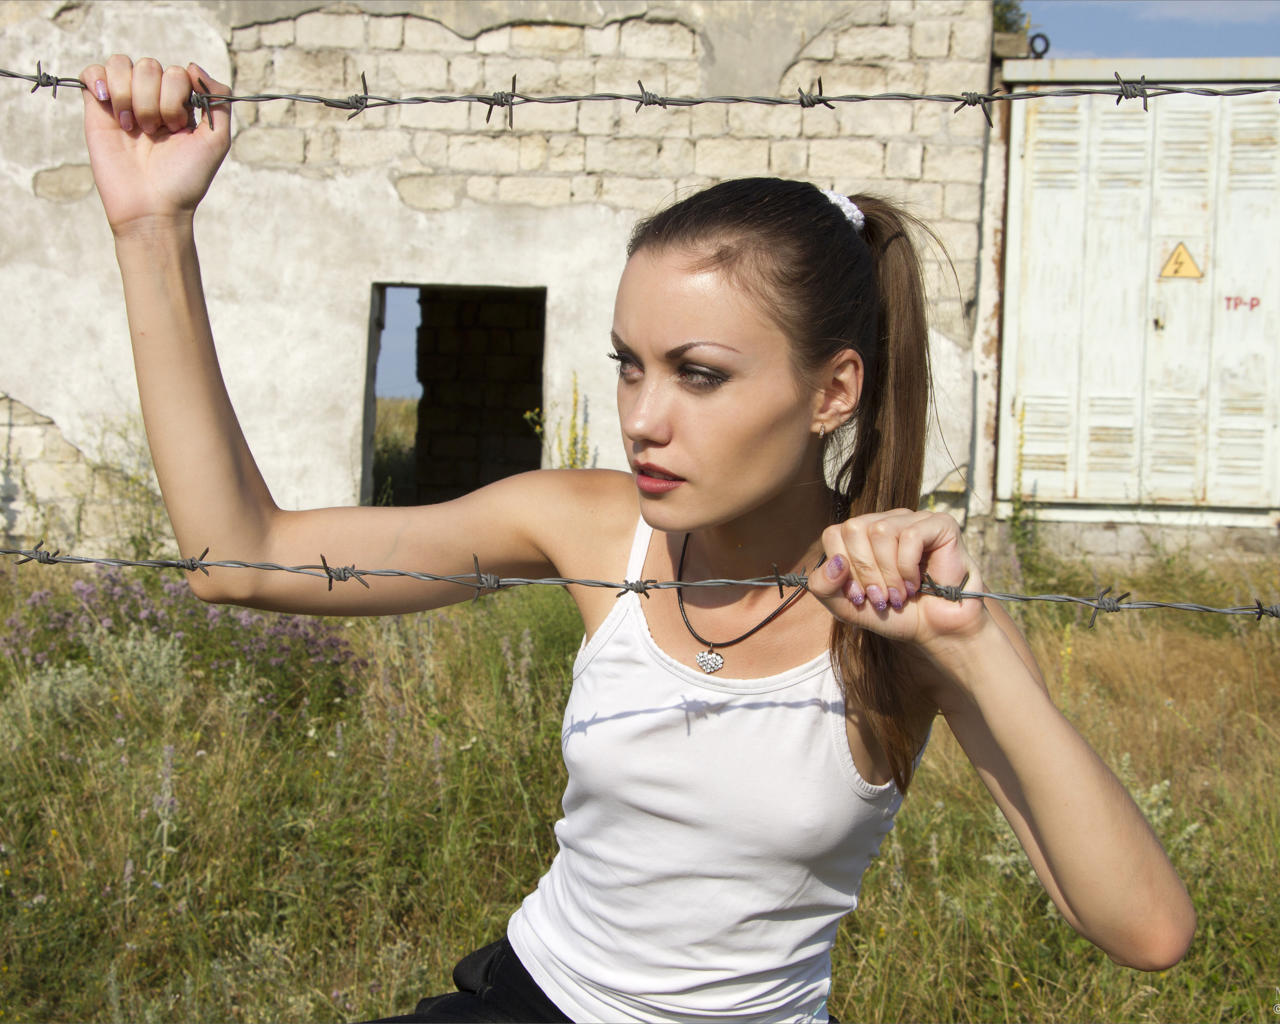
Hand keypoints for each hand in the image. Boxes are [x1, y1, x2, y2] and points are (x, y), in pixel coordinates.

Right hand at [80, 55, 231, 235]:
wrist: (151, 207)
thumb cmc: (185, 179)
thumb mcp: (216, 141)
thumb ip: (218, 101)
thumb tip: (193, 67)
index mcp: (179, 105)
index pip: (178, 72)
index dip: (177, 95)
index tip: (178, 126)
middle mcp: (152, 100)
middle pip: (150, 66)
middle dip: (155, 100)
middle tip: (155, 132)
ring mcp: (124, 103)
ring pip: (122, 65)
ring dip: (130, 95)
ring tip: (133, 128)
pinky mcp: (98, 110)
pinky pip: (93, 71)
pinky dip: (100, 80)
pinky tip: (110, 106)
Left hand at [807, 509, 988, 651]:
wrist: (936, 630)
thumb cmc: (894, 614)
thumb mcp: (846, 606)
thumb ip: (823, 587)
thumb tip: (835, 562)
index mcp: (862, 536)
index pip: (833, 534)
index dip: (843, 569)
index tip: (860, 596)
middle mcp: (885, 521)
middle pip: (854, 529)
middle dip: (865, 572)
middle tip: (881, 597)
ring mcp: (912, 519)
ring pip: (881, 531)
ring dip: (888, 573)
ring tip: (899, 594)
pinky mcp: (939, 525)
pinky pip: (910, 536)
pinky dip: (907, 567)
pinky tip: (916, 584)